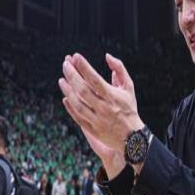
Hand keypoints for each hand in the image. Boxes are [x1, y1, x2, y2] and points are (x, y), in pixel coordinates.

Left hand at [59, 53, 141, 177]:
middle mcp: (104, 108)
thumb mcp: (129, 87)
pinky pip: (77, 117)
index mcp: (113, 97)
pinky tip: (65, 96)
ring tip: (62, 79)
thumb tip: (107, 56)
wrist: (132, 137)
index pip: (95, 79)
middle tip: (65, 64)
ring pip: (77, 104)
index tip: (76, 56)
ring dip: (67, 91)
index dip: (84, 67)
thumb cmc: (129, 108)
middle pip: (83, 90)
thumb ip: (120, 69)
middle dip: (72, 75)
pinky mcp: (92, 130)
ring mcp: (97, 120)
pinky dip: (70, 107)